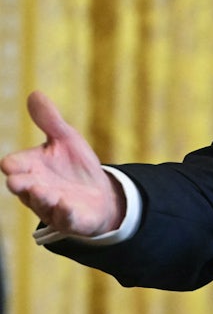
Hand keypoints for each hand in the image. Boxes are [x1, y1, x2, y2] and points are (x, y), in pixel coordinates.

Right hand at [0, 91, 125, 236]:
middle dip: (21, 184)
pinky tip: (66, 205)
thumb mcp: (67, 139)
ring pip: (42, 204)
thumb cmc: (76, 167)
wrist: (102, 195)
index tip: (10, 164)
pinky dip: (65, 212)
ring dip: (42, 198)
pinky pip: (66, 218)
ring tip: (44, 192)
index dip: (13, 164)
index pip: (15, 165)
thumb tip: (35, 93)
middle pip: (23, 187)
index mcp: (31, 168)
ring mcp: (52, 207)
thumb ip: (50, 121)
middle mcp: (36, 189)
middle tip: (18, 181)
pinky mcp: (71, 220)